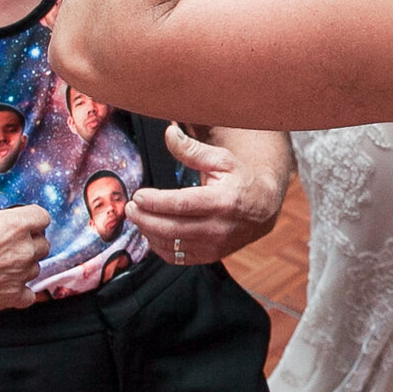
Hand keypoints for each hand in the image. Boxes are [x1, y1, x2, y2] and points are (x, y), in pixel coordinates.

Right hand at [0, 182, 49, 315]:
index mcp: (14, 226)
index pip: (42, 216)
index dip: (32, 217)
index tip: (25, 220)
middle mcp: (22, 250)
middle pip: (42, 243)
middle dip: (29, 241)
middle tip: (10, 243)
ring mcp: (19, 275)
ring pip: (35, 267)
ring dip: (24, 265)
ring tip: (4, 263)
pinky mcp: (12, 296)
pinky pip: (28, 295)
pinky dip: (20, 291)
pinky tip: (7, 285)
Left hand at [128, 125, 286, 263]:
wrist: (262, 210)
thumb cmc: (240, 180)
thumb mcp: (222, 160)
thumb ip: (192, 149)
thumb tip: (169, 133)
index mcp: (222, 201)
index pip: (181, 204)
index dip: (155, 201)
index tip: (138, 195)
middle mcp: (218, 228)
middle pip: (171, 228)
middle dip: (144, 219)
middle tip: (130, 208)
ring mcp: (214, 246)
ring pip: (171, 245)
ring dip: (148, 232)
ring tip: (138, 217)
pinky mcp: (209, 257)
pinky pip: (176, 258)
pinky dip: (159, 246)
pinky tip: (152, 232)